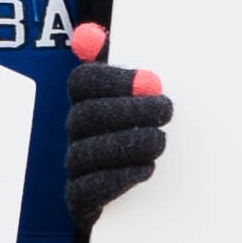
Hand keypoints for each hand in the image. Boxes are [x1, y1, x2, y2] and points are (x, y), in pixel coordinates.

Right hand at [62, 21, 172, 228]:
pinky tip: (144, 170)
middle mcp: (76, 133)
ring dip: (127, 144)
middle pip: (86, 115)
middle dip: (128, 111)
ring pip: (86, 152)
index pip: (82, 82)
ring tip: (159, 142)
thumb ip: (135, 76)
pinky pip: (88, 188)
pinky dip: (118, 177)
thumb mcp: (148, 104)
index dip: (112, 79)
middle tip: (165, 110)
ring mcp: (75, 166)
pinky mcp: (79, 201)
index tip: (148, 81)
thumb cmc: (150, 141)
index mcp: (88, 102)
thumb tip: (109, 41)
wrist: (151, 200)